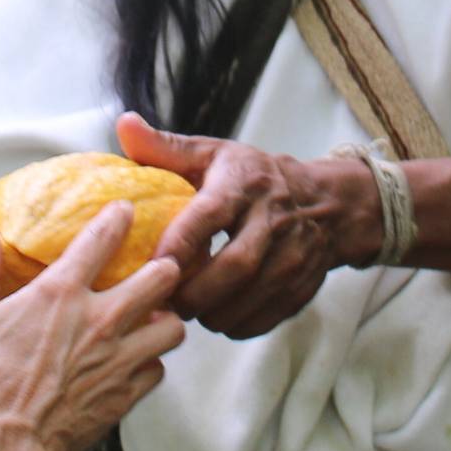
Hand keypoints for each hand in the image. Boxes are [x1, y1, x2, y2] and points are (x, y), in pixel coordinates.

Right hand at [0, 202, 185, 450]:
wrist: (7, 442)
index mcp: (61, 294)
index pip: (101, 238)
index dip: (118, 218)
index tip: (126, 210)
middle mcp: (99, 319)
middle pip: (160, 279)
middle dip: (167, 269)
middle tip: (160, 270)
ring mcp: (119, 358)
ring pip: (173, 327)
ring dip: (166, 321)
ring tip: (154, 321)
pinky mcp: (127, 392)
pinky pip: (158, 370)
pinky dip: (150, 365)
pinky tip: (136, 364)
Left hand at [118, 113, 372, 339]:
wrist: (326, 203)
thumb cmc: (254, 178)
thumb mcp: (213, 154)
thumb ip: (165, 147)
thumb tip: (124, 124)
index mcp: (243, 184)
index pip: (211, 215)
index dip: (181, 243)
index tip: (152, 265)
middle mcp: (273, 220)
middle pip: (235, 266)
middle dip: (194, 292)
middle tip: (164, 302)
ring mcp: (293, 255)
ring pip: (250, 297)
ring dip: (212, 313)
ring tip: (187, 311)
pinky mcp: (302, 286)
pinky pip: (265, 318)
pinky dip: (236, 325)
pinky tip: (217, 317)